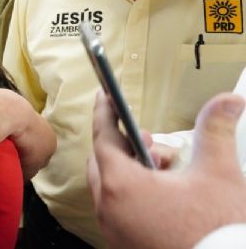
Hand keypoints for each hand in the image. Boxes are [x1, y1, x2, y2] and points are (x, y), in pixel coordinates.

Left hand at [88, 91, 245, 248]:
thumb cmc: (215, 232)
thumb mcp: (218, 176)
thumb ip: (215, 132)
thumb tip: (226, 102)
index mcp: (122, 185)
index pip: (104, 137)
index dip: (106, 112)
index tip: (105, 96)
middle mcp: (108, 208)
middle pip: (103, 162)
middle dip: (125, 145)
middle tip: (154, 142)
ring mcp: (113, 229)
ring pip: (108, 187)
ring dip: (130, 171)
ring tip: (166, 171)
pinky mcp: (122, 243)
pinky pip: (116, 209)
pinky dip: (131, 195)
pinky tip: (163, 195)